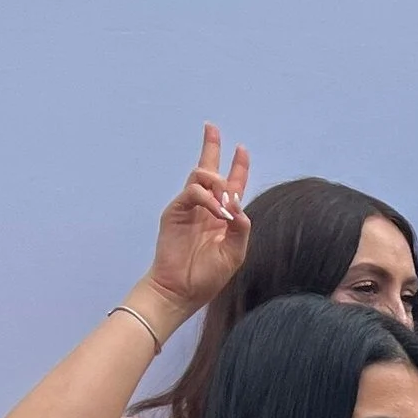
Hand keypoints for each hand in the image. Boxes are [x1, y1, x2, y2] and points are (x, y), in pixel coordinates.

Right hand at [143, 125, 251, 317]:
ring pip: (200, 176)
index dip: (237, 167)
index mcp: (222, 216)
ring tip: (224, 204)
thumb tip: (239, 205)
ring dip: (217, 182)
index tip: (241, 148)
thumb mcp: (234, 252)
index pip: (231, 185)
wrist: (182, 290)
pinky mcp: (175, 211)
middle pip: (208, 169)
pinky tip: (217, 212)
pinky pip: (192, 192)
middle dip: (210, 147)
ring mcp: (189, 208)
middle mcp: (205, 207)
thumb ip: (241, 228)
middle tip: (211, 127)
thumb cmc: (207, 276)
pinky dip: (207, 198)